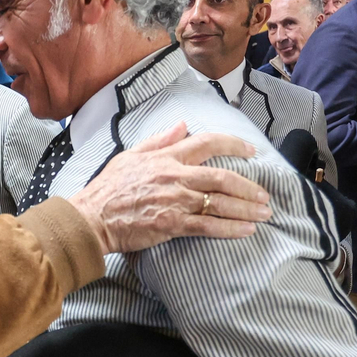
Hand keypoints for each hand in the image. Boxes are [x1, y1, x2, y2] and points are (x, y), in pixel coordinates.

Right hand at [67, 123, 271, 253]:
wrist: (92, 218)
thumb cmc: (108, 188)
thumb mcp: (131, 155)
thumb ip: (160, 141)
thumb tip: (182, 125)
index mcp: (166, 157)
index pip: (207, 143)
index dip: (234, 145)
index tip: (252, 151)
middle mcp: (175, 176)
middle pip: (222, 177)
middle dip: (249, 186)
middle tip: (265, 195)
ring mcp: (175, 201)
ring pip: (220, 202)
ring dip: (246, 208)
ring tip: (264, 214)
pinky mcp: (172, 224)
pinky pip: (208, 226)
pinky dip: (231, 228)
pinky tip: (246, 230)